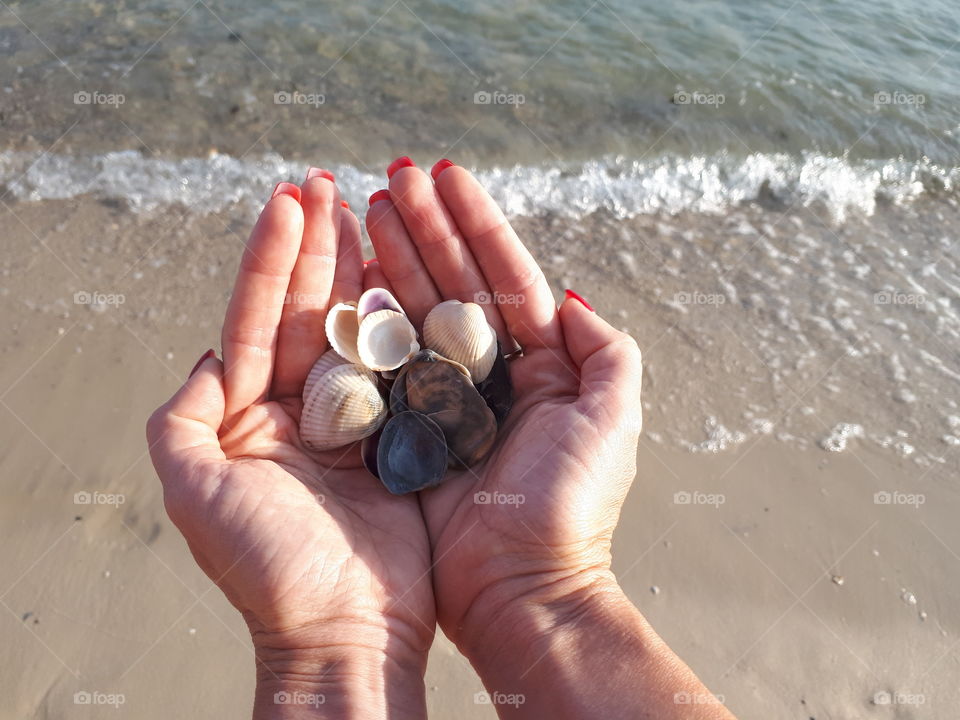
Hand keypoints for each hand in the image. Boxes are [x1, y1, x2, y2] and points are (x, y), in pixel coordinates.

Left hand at [147, 175, 432, 717]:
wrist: (345, 628)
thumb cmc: (266, 567)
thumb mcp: (193, 490)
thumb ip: (181, 418)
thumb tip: (209, 358)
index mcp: (245, 416)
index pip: (255, 318)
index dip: (271, 258)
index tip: (288, 200)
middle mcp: (296, 412)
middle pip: (303, 312)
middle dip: (314, 248)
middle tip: (326, 185)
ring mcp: (349, 423)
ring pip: (352, 331)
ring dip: (356, 271)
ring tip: (363, 211)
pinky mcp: (395, 438)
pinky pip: (398, 369)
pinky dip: (400, 321)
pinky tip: (406, 276)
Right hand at [364, 161, 641, 654]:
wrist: (520, 591)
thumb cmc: (571, 508)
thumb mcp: (612, 420)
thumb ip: (605, 350)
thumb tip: (569, 295)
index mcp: (542, 363)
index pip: (504, 275)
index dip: (475, 222)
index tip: (444, 175)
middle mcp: (492, 373)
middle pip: (454, 282)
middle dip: (425, 227)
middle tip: (390, 175)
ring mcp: (446, 399)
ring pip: (415, 311)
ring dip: (392, 257)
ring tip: (363, 208)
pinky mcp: (409, 430)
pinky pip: (385, 364)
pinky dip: (368, 318)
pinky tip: (349, 274)